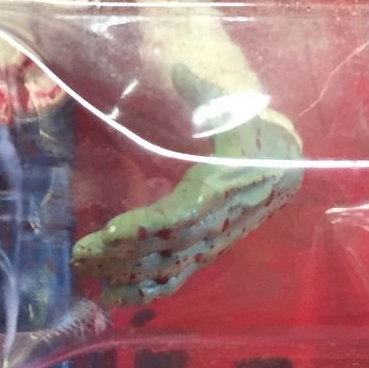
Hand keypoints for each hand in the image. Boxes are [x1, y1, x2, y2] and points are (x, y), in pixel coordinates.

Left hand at [72, 66, 302, 307]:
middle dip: (119, 256)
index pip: (177, 217)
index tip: (109, 231)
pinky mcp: (206, 252)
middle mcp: (213, 224)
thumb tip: (180, 69)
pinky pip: (176, 277)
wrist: (288, 169)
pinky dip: (145, 292)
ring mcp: (210, 243)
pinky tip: (113, 298)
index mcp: (219, 190)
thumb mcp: (236, 111)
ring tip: (87, 275)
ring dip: (124, 276)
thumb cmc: (256, 137)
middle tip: (79, 256)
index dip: (143, 228)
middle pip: (162, 248)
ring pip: (165, 267)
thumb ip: (205, 94)